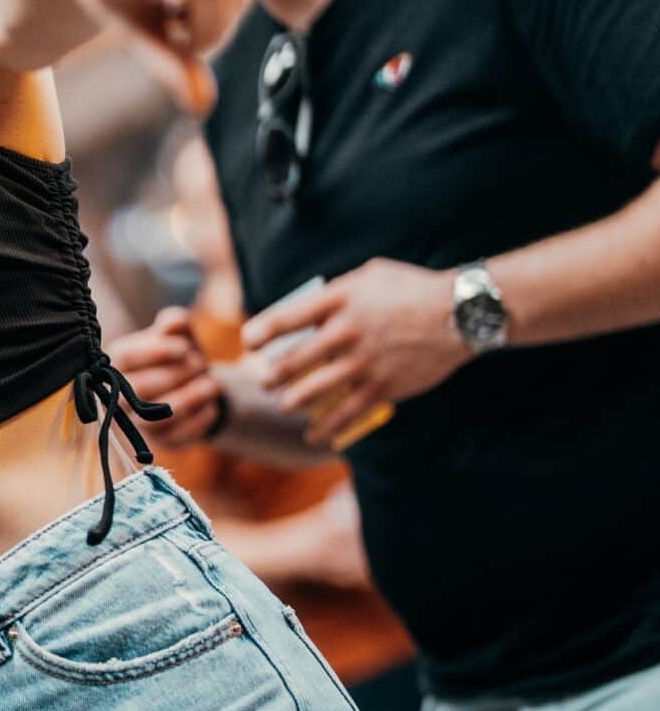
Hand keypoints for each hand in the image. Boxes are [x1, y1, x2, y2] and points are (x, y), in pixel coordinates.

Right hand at [108, 308, 224, 445]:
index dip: (155, 352)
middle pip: (136, 389)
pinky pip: (174, 436)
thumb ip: (176, 324)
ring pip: (153, 417)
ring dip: (188, 398)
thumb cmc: (182, 355)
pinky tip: (212, 406)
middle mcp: (118, 395)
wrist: (196, 386)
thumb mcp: (182, 335)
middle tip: (200, 364)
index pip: (126, 358)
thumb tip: (173, 323)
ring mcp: (137, 422)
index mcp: (118, 362)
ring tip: (213, 383)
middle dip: (173, 376)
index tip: (185, 347)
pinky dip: (197, 420)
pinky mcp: (158, 441)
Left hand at [243, 259, 467, 444]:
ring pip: (308, 393)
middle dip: (269, 376)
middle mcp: (344, 333)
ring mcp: (362, 363)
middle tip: (265, 379)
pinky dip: (323, 429)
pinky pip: (342, 416)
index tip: (250, 342)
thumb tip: (310, 308)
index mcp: (338, 300)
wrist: (460, 314)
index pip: (282, 320)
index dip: (257, 334)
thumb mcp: (370, 275)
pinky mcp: (381, 388)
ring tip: (287, 402)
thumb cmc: (413, 289)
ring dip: (290, 402)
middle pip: (288, 363)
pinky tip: (312, 436)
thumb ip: (337, 292)